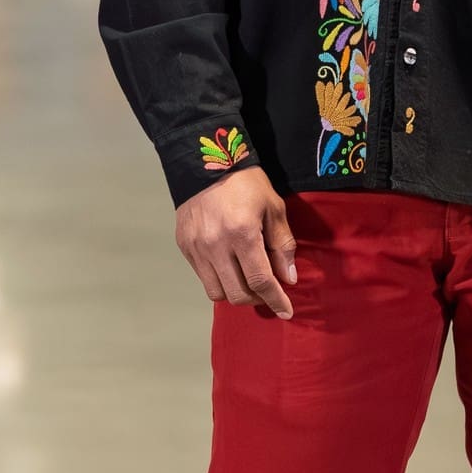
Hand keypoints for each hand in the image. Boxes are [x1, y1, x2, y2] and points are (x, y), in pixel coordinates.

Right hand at [174, 168, 296, 317]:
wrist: (205, 161)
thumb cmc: (246, 183)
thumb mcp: (273, 207)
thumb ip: (282, 244)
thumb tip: (287, 278)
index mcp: (243, 234)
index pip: (261, 281)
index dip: (276, 300)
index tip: (286, 311)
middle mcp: (216, 246)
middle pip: (238, 294)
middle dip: (257, 299)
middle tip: (267, 291)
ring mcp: (196, 248)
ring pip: (217, 292)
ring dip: (235, 292)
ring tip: (246, 280)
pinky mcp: (184, 246)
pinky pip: (202, 277)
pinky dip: (218, 279)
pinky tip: (228, 266)